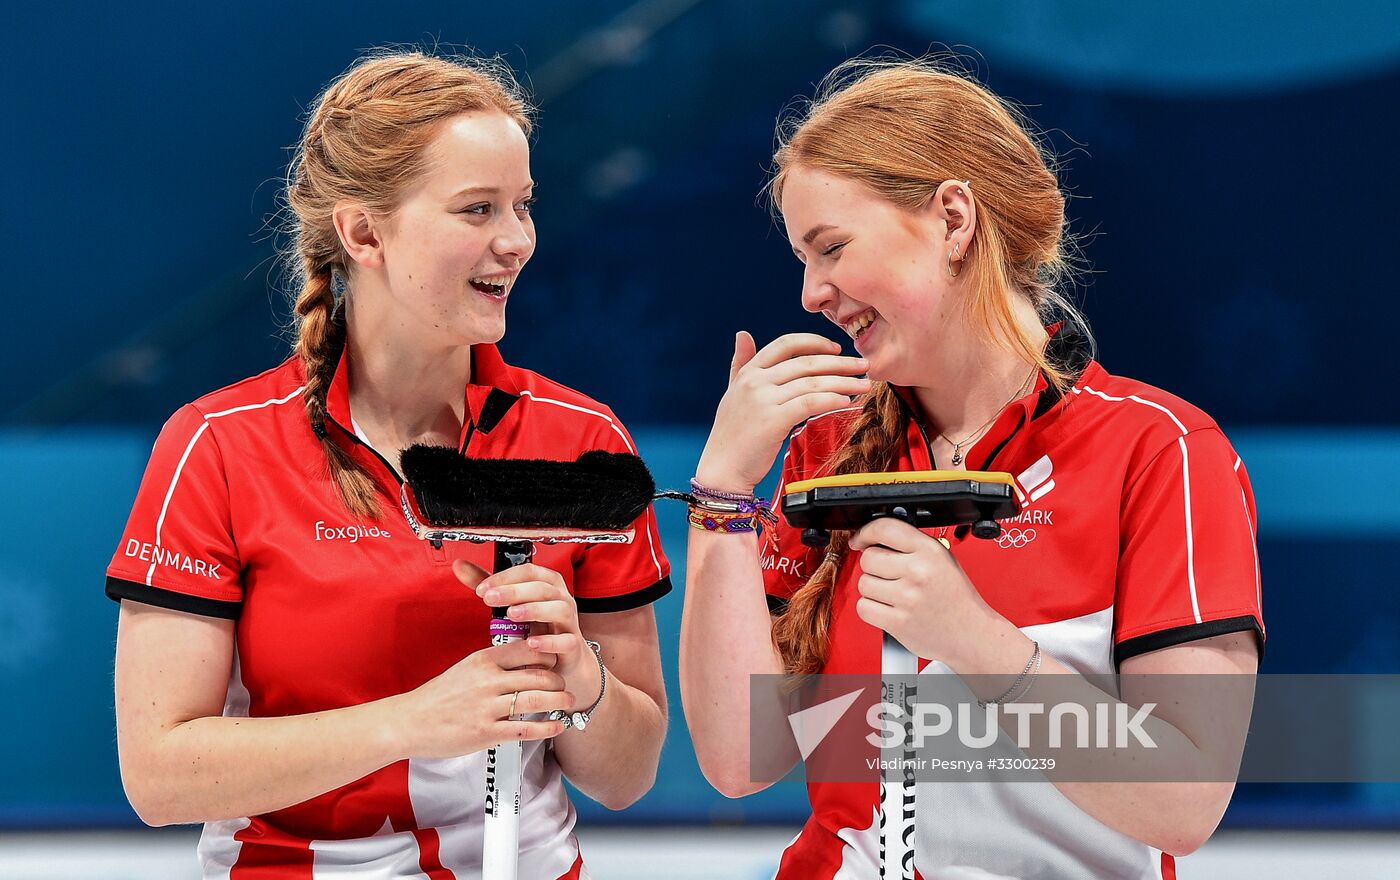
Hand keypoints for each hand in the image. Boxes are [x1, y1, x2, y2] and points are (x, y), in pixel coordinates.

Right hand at [400, 637, 568, 758]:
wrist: (411, 721)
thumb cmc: (439, 696)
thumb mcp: (466, 668)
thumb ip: (494, 664)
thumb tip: (525, 659)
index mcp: (483, 660)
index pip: (528, 650)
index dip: (549, 655)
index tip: (558, 662)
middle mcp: (487, 680)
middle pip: (538, 675)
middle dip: (559, 681)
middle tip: (566, 686)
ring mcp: (487, 706)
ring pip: (537, 699)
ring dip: (559, 702)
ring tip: (568, 703)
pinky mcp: (486, 732)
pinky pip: (525, 728)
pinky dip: (547, 728)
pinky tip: (558, 726)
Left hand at [461, 560, 601, 718]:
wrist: (563, 660)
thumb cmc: (537, 627)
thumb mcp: (513, 603)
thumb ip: (489, 585)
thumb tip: (459, 566)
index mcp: (547, 584)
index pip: (529, 571)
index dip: (505, 577)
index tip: (482, 589)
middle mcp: (561, 599)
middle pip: (542, 587)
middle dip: (515, 591)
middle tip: (490, 599)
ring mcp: (569, 622)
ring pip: (559, 608)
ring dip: (535, 609)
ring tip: (512, 615)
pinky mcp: (573, 646)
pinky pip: (566, 641)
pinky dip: (549, 641)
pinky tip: (530, 643)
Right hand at [696, 331, 869, 492]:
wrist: (722, 469)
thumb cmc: (731, 435)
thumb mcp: (733, 392)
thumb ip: (740, 363)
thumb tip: (743, 334)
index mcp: (748, 372)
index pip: (786, 344)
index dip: (815, 342)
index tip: (837, 349)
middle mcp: (755, 382)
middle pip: (806, 363)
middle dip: (840, 363)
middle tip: (863, 365)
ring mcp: (763, 400)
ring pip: (813, 383)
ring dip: (844, 382)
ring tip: (864, 385)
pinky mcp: (773, 421)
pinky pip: (810, 404)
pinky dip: (831, 399)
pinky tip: (846, 401)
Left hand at [848, 517, 1004, 666]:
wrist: (971, 633)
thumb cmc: (955, 598)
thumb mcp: (943, 559)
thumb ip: (911, 546)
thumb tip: (875, 537)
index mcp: (930, 551)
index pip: (884, 528)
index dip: (865, 533)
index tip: (860, 540)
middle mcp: (918, 571)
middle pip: (868, 558)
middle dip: (873, 566)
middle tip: (889, 575)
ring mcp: (907, 597)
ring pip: (863, 583)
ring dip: (873, 589)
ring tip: (894, 595)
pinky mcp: (898, 622)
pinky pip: (864, 607)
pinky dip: (871, 609)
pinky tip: (889, 608)